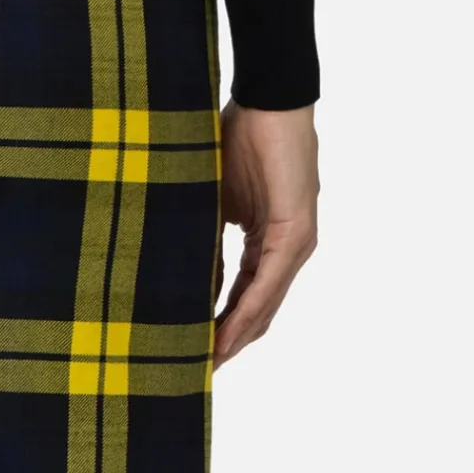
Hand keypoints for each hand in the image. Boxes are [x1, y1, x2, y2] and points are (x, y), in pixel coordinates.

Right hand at [212, 100, 319, 366]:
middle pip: (259, 313)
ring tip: (206, 365)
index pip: (245, 298)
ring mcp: (295, 244)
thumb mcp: (211, 202)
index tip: (193, 354)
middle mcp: (287, 250)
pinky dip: (246, 312)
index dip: (220, 329)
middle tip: (196, 373)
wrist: (267, 99)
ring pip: (265, 306)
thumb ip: (204, 242)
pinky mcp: (295, 232)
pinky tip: (224, 335)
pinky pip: (268, 284)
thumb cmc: (238, 138)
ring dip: (236, 338)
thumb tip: (178, 281)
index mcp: (267, 243)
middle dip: (228, 345)